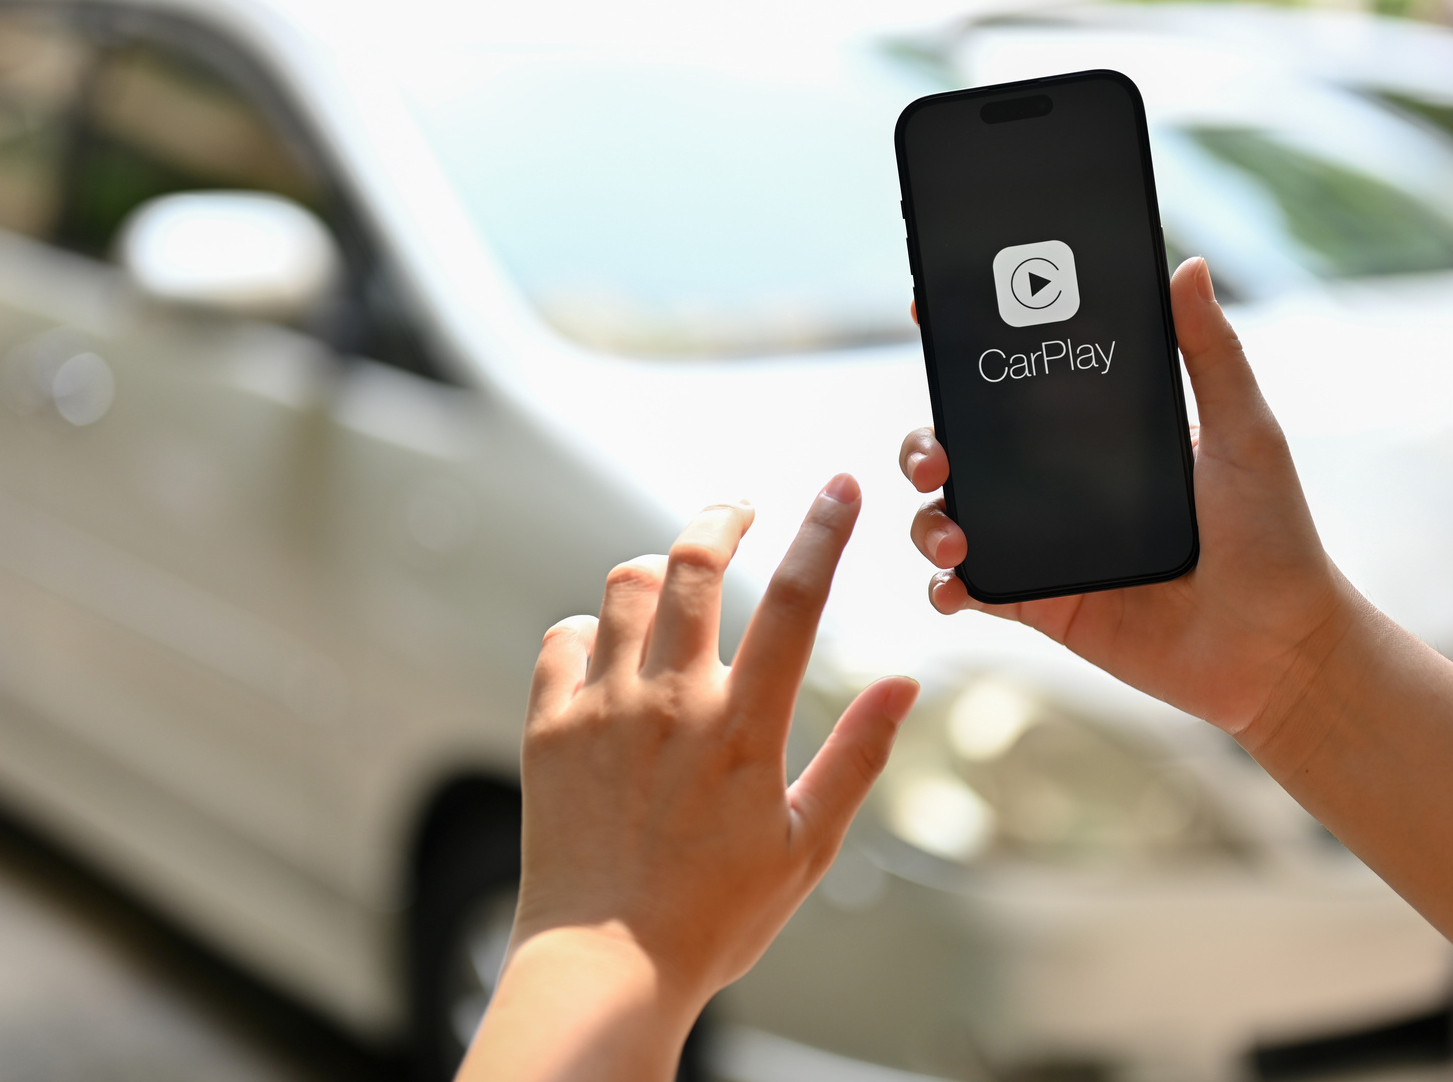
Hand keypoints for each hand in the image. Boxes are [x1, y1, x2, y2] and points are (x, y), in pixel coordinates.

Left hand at [459, 477, 918, 1081]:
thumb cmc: (711, 915)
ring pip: (624, 587)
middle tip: (740, 513)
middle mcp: (670, 704)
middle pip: (695, 564)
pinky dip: (588, 631)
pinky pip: (562, 638)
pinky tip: (609, 655)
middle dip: (724, 518)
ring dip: (656, 573)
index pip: (796, 602)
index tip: (839, 489)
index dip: (824, 532)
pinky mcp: (548, 726)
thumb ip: (858, 755)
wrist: (602, 963)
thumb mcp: (807, 846)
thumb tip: (904, 683)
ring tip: (676, 591)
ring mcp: (602, 709)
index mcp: (743, 729)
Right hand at [900, 257, 1353, 742]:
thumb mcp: (1244, 433)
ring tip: (953, 535)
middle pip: (961, 449)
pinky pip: (968, 589)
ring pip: (948, 517)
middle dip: (924, 445)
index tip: (929, 318)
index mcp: (1096, 435)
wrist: (1278, 649)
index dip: (965, 354)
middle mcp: (1057, 485)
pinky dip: (944, 585)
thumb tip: (1186, 267)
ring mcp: (1042, 544)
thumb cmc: (1274, 537)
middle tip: (936, 458)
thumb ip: (1211, 353)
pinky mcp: (1039, 603)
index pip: (1017, 385)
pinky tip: (953, 582)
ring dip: (928, 519)